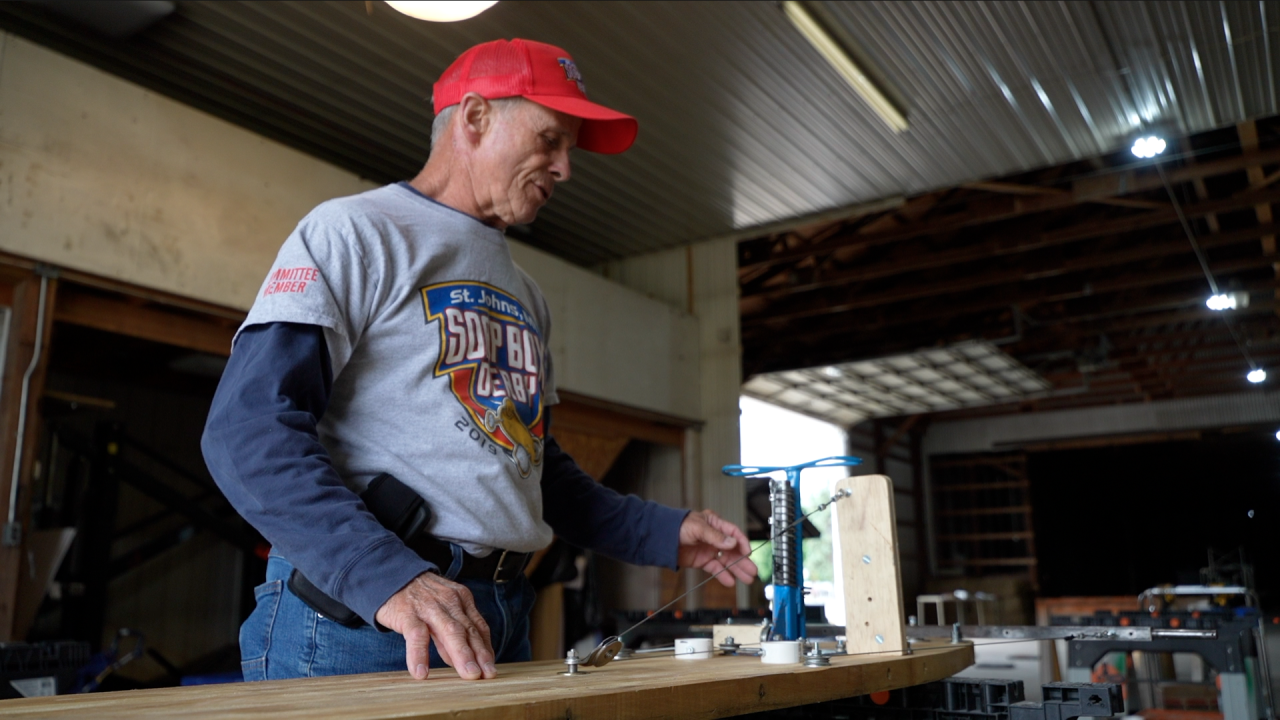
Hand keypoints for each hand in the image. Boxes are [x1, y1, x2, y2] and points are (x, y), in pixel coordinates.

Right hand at [374, 571, 495, 679]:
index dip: (486, 649)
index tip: (491, 669)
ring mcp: (429, 607)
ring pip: (449, 631)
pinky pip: (416, 635)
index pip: (478, 627)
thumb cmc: (422, 597)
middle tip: (487, 675)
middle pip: (468, 630)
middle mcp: (449, 602)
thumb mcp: (444, 608)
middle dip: (480, 654)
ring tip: (468, 674)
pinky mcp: (407, 613)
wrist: (392, 577)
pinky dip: (419, 654)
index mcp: (461, 600)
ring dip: (461, 654)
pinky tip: (420, 672)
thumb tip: (464, 660)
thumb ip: (454, 632)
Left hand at [677, 509, 757, 586]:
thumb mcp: (698, 528)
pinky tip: (730, 581)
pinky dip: (723, 575)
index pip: (733, 533)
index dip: (742, 543)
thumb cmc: (677, 526)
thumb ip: (716, 536)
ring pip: (726, 561)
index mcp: (715, 524)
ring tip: (747, 579)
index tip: (747, 553)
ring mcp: (709, 549)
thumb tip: (732, 543)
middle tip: (752, 571)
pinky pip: (715, 568)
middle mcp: (714, 537)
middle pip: (733, 550)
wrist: (660, 537)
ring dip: (736, 570)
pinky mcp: (702, 560)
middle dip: (743, 561)